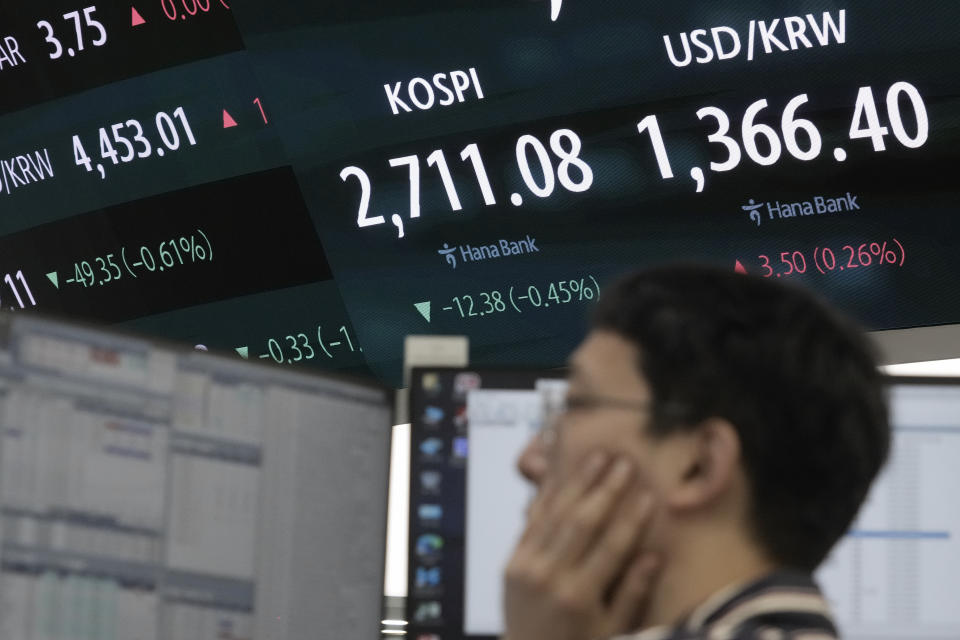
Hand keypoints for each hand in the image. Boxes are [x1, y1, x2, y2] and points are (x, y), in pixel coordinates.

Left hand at [504, 453, 658, 639]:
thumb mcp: (612, 631)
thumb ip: (632, 594)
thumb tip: (655, 556)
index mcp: (579, 596)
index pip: (612, 547)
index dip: (631, 518)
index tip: (648, 493)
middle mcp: (550, 576)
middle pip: (582, 522)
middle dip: (606, 489)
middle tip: (624, 462)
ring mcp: (526, 566)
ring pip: (555, 514)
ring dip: (577, 483)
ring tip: (597, 457)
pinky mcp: (511, 561)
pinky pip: (531, 521)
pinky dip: (547, 498)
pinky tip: (563, 476)